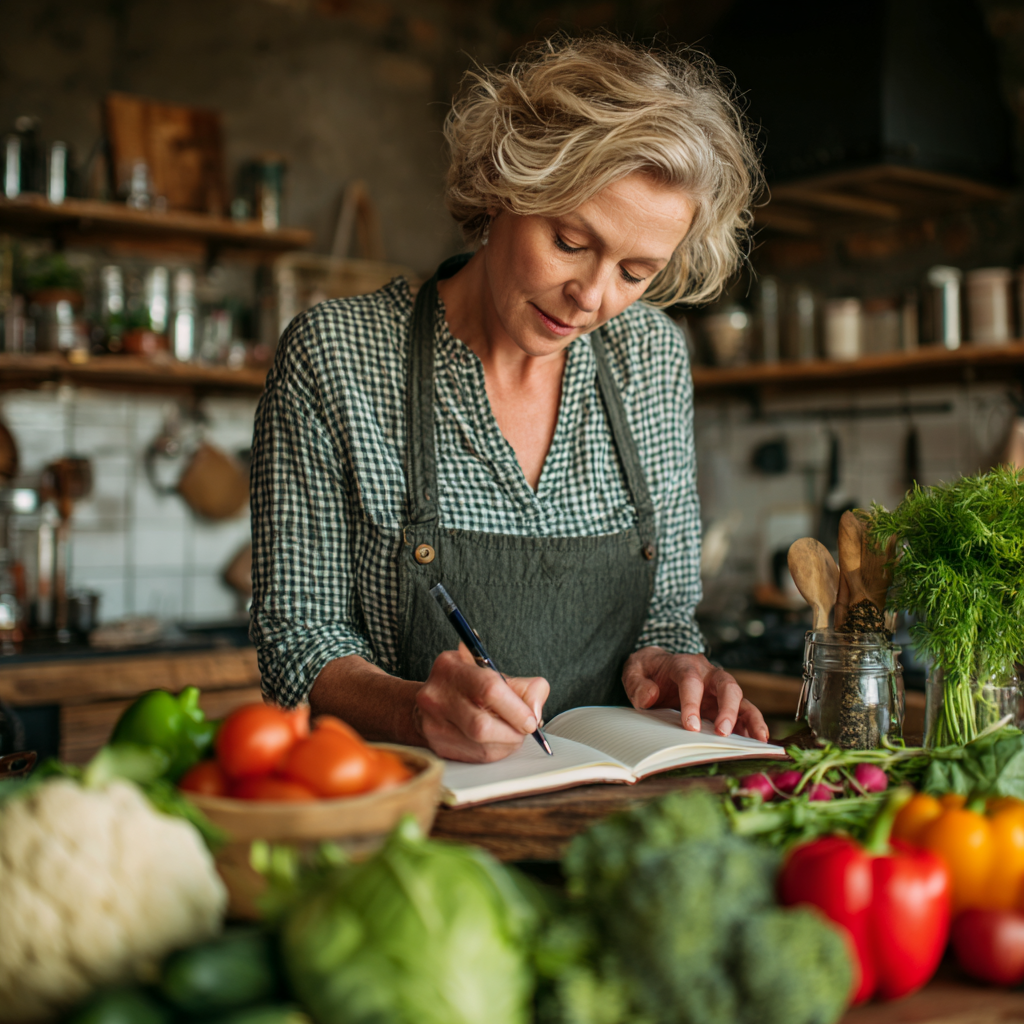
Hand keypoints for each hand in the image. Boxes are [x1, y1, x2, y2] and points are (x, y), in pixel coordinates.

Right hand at [415, 644, 549, 761]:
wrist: (432, 701)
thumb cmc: (468, 684)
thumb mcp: (494, 672)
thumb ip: (523, 687)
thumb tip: (534, 713)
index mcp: (452, 668)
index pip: (489, 689)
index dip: (516, 709)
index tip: (530, 720)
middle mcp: (436, 695)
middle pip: (482, 726)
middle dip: (512, 733)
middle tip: (523, 730)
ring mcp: (432, 724)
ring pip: (481, 747)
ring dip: (506, 744)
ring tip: (510, 733)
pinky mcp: (437, 746)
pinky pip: (476, 757)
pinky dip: (495, 752)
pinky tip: (496, 741)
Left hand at [622, 647, 768, 741]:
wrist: (657, 666)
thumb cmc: (648, 671)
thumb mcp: (634, 671)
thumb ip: (637, 683)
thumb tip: (650, 697)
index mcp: (683, 664)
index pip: (690, 680)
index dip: (691, 702)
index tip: (690, 726)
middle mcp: (707, 672)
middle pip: (726, 685)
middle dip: (727, 709)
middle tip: (722, 733)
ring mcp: (718, 688)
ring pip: (741, 699)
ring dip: (750, 719)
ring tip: (758, 740)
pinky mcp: (724, 702)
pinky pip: (744, 712)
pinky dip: (752, 726)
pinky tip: (757, 743)